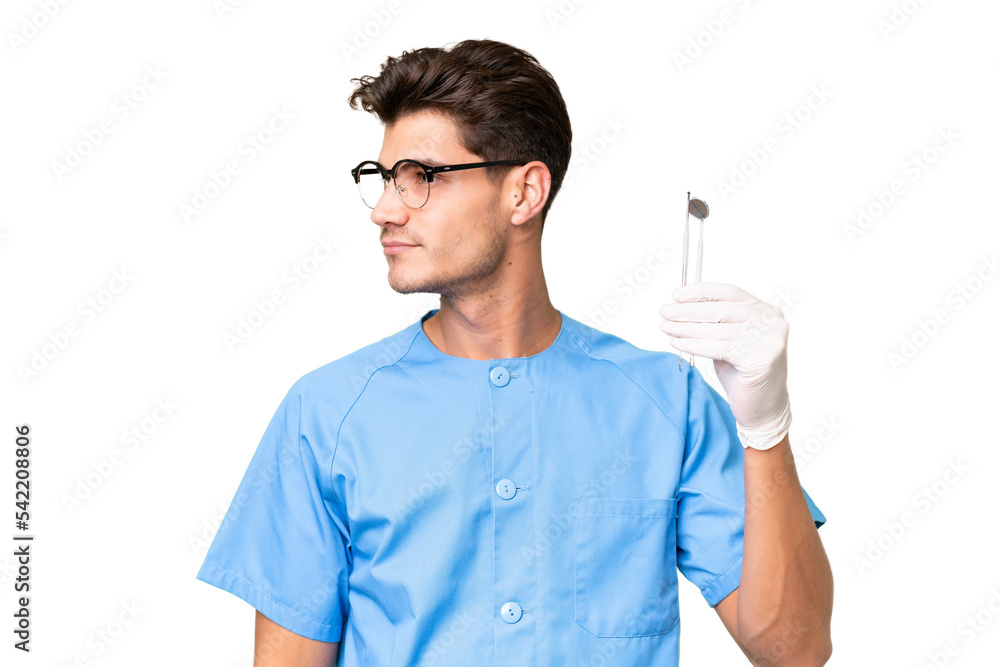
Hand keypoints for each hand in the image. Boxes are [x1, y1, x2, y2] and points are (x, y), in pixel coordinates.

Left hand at [659, 282, 791, 449]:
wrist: (762, 408)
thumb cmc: (742, 373)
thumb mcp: (729, 339)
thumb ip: (715, 322)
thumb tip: (680, 305)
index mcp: (766, 311)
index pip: (729, 292)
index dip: (701, 292)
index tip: (676, 295)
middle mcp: (772, 321)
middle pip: (721, 310)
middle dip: (688, 311)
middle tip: (664, 312)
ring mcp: (769, 339)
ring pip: (716, 330)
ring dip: (686, 328)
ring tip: (666, 327)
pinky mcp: (761, 359)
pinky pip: (718, 348)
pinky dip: (693, 345)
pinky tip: (677, 343)